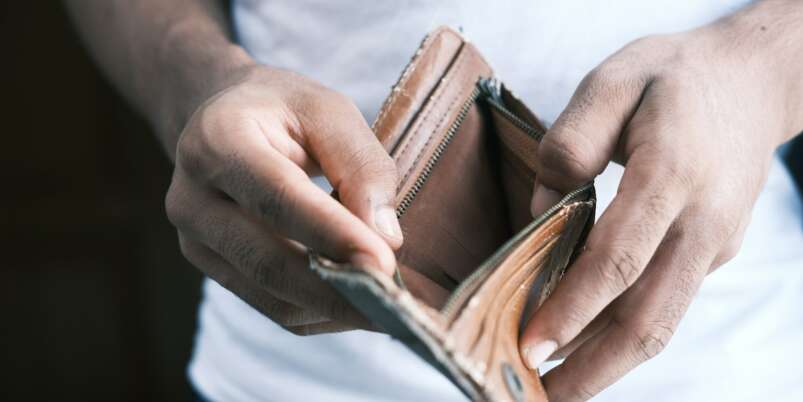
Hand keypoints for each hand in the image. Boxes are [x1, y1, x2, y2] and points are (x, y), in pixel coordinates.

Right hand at [166, 65, 408, 333]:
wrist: (223, 119)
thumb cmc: (283, 110)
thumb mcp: (330, 111)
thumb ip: (362, 166)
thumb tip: (386, 239)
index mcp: (218, 140)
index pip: (278, 198)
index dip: (332, 235)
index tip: (384, 264)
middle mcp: (193, 197)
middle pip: (267, 261)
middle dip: (336, 290)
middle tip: (395, 304)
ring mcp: (195, 241)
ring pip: (271, 296)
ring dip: (334, 307)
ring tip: (386, 305)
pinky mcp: (212, 270)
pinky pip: (273, 308)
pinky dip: (321, 312)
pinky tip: (356, 300)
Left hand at [520, 3, 802, 400]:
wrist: (751, 82)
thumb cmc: (672, 79)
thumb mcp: (613, 82)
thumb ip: (570, 144)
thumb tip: (541, 212)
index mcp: (672, 173)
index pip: (619, 259)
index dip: (573, 309)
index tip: (529, 346)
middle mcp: (701, 222)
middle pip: (648, 316)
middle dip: (592, 368)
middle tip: (538, 398)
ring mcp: (713, 243)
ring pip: (661, 321)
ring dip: (608, 363)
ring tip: (557, 386)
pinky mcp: (713, 253)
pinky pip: (665, 301)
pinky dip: (624, 330)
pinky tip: (584, 339)